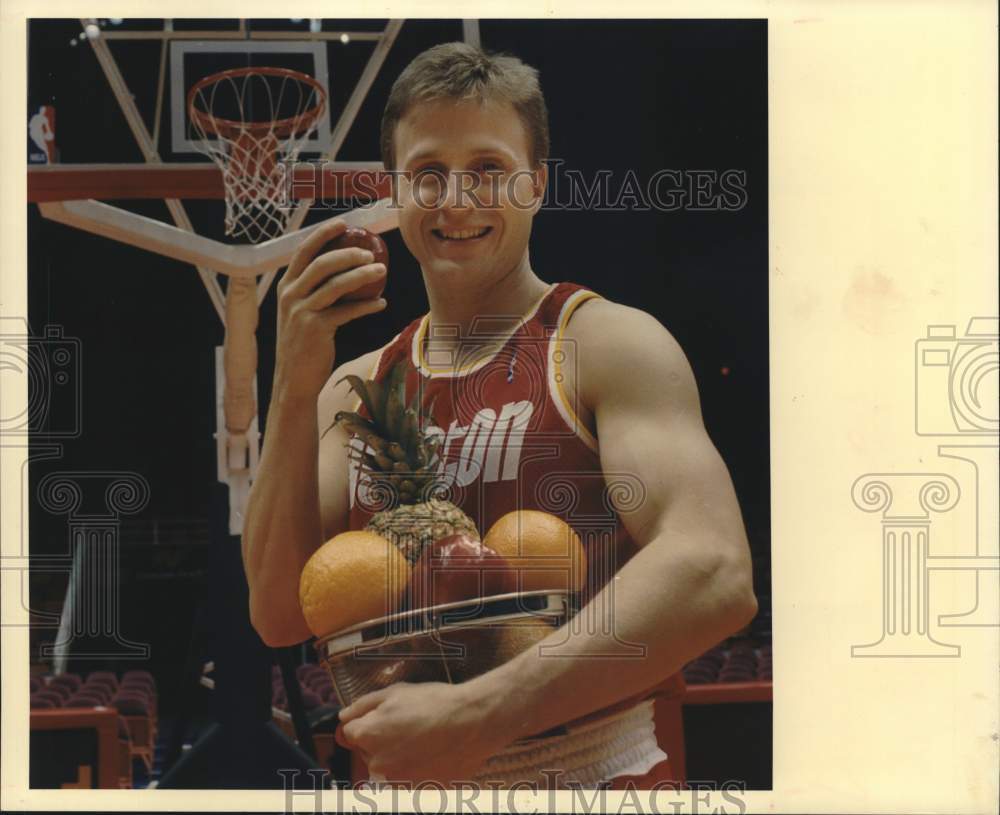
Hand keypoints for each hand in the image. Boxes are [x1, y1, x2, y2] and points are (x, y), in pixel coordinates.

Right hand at [274, 219, 387, 400]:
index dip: (323, 235)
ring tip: (381, 270)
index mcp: (285, 287)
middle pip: (320, 263)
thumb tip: (346, 273)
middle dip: (347, 253)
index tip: (344, 224)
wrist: (294, 379)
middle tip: (370, 253)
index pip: (303, 251)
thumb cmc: (304, 344)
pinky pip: (346, 311)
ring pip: (335, 285)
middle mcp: (289, 295)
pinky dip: (366, 305)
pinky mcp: (315, 329)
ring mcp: (301, 312)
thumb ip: (316, 292)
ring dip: (362, 275)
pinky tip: (381, 303)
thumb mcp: (302, 313)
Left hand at [335, 682, 511, 784]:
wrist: (473, 722)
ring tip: (426, 738)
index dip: (365, 722)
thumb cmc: (434, 703)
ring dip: (400, 755)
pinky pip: (411, 778)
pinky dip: (418, 768)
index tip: (381, 717)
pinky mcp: (419, 791)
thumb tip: (343, 718)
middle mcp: (377, 764)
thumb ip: (362, 706)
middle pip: (370, 751)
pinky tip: (434, 751)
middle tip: (410, 723)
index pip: (349, 734)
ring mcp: (398, 781)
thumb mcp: (395, 692)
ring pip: (390, 767)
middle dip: (383, 739)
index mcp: (368, 736)